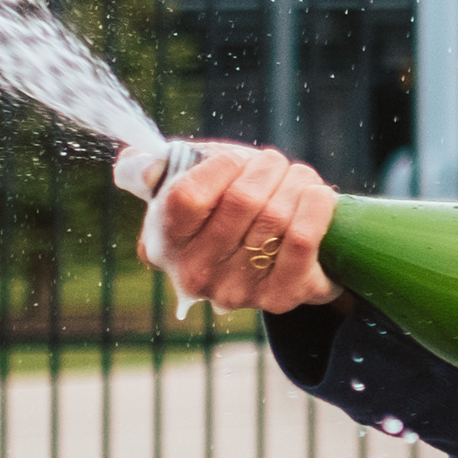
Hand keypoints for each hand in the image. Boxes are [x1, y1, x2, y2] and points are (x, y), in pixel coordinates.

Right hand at [147, 142, 341, 314]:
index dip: (221, 166)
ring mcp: (237, 291)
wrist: (275, 259)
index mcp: (163, 242)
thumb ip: (151, 168)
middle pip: (243, 200)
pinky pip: (303, 240)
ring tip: (297, 177)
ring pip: (277, 214)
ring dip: (296, 181)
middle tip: (275, 163)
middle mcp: (195, 274)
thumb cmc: (226, 209)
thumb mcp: (183, 185)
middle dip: (267, 167)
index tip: (236, 159)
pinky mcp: (280, 298)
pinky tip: (316, 194)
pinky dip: (316, 206)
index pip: (187, 197)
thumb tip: (141, 166)